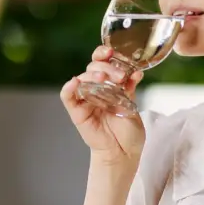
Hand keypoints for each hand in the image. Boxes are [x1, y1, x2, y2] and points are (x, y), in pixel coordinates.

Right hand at [60, 46, 145, 164]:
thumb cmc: (128, 131)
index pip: (101, 63)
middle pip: (93, 68)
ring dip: (92, 76)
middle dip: (106, 68)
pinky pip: (67, 97)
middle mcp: (95, 89)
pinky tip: (74, 82)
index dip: (104, 54)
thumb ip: (129, 88)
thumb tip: (135, 72)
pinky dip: (68, 88)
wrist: (124, 153)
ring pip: (82, 78)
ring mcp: (85, 100)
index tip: (112, 52)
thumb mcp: (132, 105)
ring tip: (105, 81)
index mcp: (108, 85)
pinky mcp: (77, 112)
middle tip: (120, 76)